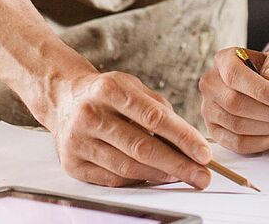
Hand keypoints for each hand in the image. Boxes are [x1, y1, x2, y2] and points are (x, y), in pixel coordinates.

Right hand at [43, 71, 213, 188]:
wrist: (64, 98)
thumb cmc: (107, 94)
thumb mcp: (133, 87)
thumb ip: (159, 109)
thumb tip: (188, 142)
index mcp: (108, 89)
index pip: (154, 117)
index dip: (183, 137)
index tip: (204, 153)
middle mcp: (90, 114)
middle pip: (141, 147)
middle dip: (177, 164)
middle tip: (201, 176)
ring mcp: (78, 140)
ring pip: (127, 167)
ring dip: (160, 175)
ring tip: (182, 175)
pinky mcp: (72, 163)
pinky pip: (112, 179)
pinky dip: (137, 180)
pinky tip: (155, 176)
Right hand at [199, 47, 268, 153]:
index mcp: (224, 60)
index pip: (235, 76)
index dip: (260, 90)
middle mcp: (210, 84)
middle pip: (234, 104)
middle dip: (268, 112)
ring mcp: (209, 109)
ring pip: (236, 125)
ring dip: (266, 128)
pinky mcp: (215, 131)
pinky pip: (235, 143)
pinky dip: (258, 143)